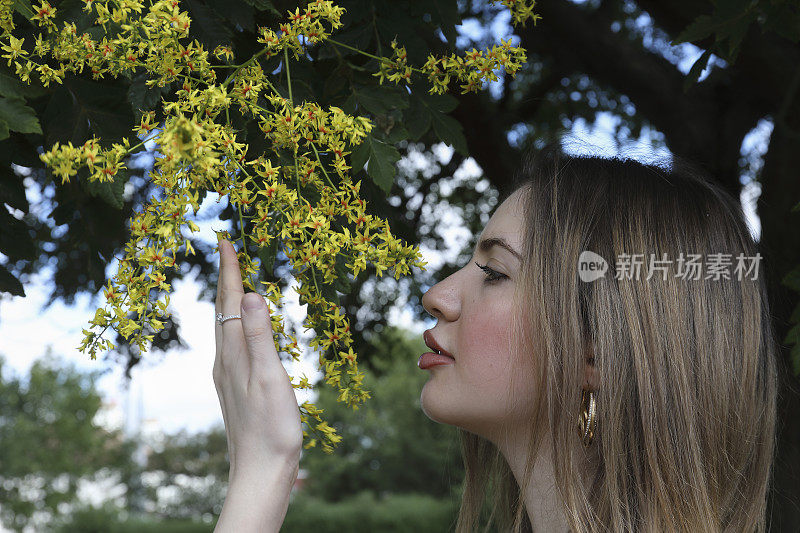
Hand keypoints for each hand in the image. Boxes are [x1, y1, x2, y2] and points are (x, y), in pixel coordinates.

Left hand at [213, 237, 302, 481]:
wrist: (259, 470)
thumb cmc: (271, 427)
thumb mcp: (271, 378)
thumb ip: (261, 336)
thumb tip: (253, 293)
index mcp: (233, 354)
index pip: (229, 303)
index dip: (229, 272)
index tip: (225, 242)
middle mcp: (224, 360)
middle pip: (222, 311)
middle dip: (225, 280)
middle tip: (228, 252)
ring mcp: (227, 375)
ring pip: (225, 327)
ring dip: (229, 300)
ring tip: (235, 282)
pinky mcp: (234, 387)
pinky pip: (231, 342)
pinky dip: (235, 322)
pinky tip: (242, 329)